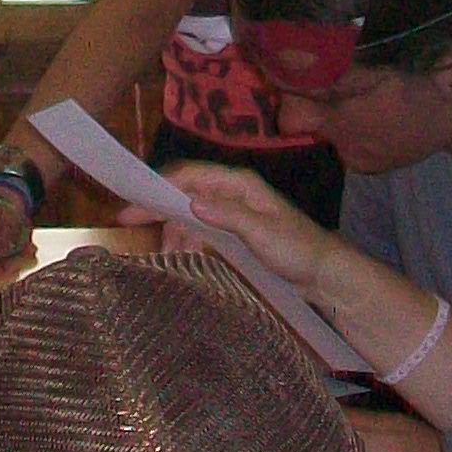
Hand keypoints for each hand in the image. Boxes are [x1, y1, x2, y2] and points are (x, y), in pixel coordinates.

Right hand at [131, 161, 336, 293]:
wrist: (325, 274)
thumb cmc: (298, 249)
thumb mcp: (262, 232)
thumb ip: (227, 216)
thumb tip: (190, 204)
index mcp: (238, 184)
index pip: (189, 176)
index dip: (157, 186)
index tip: (131, 203)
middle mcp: (232, 194)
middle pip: (184, 193)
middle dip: (158, 209)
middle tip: (126, 223)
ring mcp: (232, 214)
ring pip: (189, 216)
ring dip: (173, 232)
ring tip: (161, 254)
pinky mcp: (235, 234)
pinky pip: (200, 232)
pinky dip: (186, 243)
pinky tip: (179, 258)